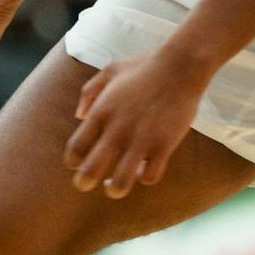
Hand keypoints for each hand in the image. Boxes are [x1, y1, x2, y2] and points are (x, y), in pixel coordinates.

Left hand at [64, 48, 206, 196]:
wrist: (181, 66)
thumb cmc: (144, 66)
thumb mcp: (110, 70)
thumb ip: (90, 91)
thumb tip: (78, 116)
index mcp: (101, 112)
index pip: (75, 149)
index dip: (73, 161)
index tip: (78, 162)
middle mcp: (117, 130)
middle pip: (90, 171)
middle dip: (84, 183)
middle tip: (87, 184)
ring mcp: (141, 139)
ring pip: (120, 182)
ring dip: (114, 188)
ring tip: (115, 185)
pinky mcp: (164, 145)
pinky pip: (149, 176)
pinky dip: (144, 177)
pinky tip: (144, 169)